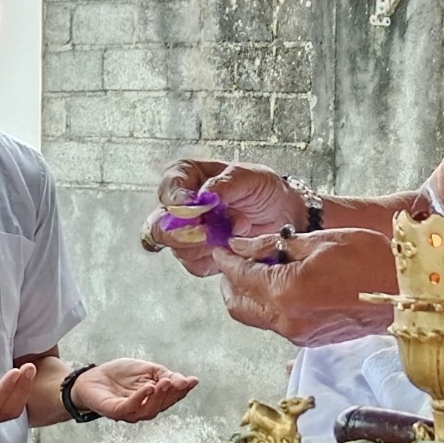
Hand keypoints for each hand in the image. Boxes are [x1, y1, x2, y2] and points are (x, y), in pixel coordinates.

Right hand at [0, 363, 39, 431]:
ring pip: (10, 411)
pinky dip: (19, 393)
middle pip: (4, 410)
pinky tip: (24, 378)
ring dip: (22, 391)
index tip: (15, 372)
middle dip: (19, 389)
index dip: (4, 390)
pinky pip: (9, 407)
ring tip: (30, 369)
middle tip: (30, 367)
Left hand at [70, 358, 199, 422]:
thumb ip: (164, 374)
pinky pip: (130, 408)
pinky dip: (140, 398)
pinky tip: (148, 388)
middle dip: (172, 393)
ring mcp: (130, 413)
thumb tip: (187, 381)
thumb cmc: (119, 375)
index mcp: (153, 399)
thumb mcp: (146, 369)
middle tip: (177, 381)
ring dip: (158, 397)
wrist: (92, 377)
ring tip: (165, 383)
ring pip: (149, 410)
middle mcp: (144, 409)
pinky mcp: (115, 411)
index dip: (183, 390)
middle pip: (162, 405)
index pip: (172, 397)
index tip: (193, 381)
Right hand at [149, 160, 303, 276]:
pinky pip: (195, 265)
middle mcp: (180, 207)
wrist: (284, 217)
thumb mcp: (252, 177)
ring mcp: (186, 233)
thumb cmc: (265, 191)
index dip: (176, 200)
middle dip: (183, 232)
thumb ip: (225, 183)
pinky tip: (233, 246)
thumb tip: (204, 196)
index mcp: (186, 177)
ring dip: (208, 244)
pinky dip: (216, 259)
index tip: (193, 207)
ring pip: (177, 248)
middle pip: (159, 225)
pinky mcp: (197, 256)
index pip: (167, 189)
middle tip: (210, 231)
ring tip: (237, 230)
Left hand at [208, 227, 396, 345]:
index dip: (227, 259)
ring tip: (261, 267)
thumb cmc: (368, 259)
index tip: (221, 247)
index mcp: (286, 293)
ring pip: (255, 316)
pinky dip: (269, 304)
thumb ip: (273, 245)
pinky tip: (282, 283)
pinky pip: (276, 322)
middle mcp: (286, 320)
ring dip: (249, 293)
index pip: (240, 276)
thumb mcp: (318, 241)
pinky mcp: (309, 340)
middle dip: (230, 281)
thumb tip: (241, 246)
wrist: (405, 292)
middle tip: (236, 259)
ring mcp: (297, 334)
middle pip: (237, 305)